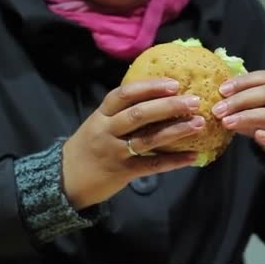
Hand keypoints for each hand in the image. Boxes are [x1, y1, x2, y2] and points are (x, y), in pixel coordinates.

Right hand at [62, 79, 204, 209]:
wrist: (66, 179)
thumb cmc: (87, 148)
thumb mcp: (97, 124)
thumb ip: (120, 113)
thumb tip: (156, 97)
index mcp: (101, 115)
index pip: (124, 94)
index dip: (150, 87)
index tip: (174, 83)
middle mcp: (106, 131)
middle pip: (139, 114)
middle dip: (168, 106)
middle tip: (194, 101)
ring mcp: (114, 153)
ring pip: (148, 139)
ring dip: (176, 130)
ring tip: (198, 123)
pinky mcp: (123, 173)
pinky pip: (152, 165)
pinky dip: (173, 161)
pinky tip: (192, 157)